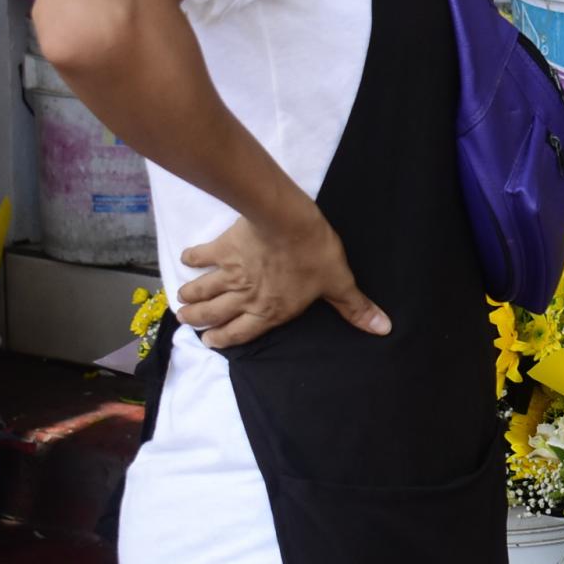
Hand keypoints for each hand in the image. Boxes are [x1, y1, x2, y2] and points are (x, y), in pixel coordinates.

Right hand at [177, 209, 390, 349]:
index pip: (241, 333)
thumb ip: (355, 308)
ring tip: (181, 300)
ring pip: (204, 290)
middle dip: (199, 320)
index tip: (209, 342)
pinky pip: (202, 256)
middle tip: (186, 321)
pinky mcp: (222, 248)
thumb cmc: (315, 254)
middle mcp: (246, 297)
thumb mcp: (339, 283)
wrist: (287, 222)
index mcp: (270, 311)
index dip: (223, 340)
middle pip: (215, 314)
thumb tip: (383, 329)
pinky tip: (185, 259)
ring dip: (191, 296)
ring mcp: (231, 273)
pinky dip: (192, 258)